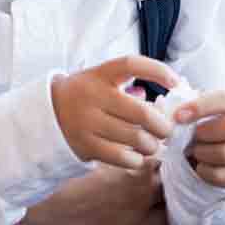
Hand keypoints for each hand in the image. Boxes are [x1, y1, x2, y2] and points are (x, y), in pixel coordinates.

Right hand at [4, 160, 173, 224]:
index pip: (166, 167)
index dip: (171, 164)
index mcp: (131, 176)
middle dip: (177, 188)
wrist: (32, 216)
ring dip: (176, 213)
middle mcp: (138, 203)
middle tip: (178, 186)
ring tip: (179, 209)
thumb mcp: (89, 160)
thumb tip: (136, 151)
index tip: (173, 163)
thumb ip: (117, 157)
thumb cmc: (56, 183)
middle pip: (173, 193)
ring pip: (170, 221)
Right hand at [51, 54, 177, 168]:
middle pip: (141, 113)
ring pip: (135, 139)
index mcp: (100, 74)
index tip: (176, 82)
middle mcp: (93, 96)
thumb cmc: (87, 96)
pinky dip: (137, 160)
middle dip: (163, 126)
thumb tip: (171, 100)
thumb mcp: (101, 80)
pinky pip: (122, 157)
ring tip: (153, 145)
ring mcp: (88, 122)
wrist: (49, 114)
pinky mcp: (85, 145)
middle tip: (167, 130)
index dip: (158, 71)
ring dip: (152, 145)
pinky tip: (137, 156)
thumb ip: (130, 86)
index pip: (132, 64)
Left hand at [171, 89, 224, 192]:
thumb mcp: (206, 110)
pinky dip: (204, 170)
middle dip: (204, 132)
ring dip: (202, 152)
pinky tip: (200, 164)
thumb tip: (167, 107)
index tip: (177, 116)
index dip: (199, 107)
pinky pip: (221, 175)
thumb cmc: (213, 123)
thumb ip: (190, 105)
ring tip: (194, 150)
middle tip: (190, 136)